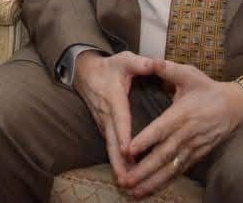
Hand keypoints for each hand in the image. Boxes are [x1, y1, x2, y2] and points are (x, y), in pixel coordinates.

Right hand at [71, 51, 161, 184]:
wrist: (85, 71)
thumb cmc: (110, 66)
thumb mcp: (125, 60)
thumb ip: (141, 63)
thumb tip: (157, 63)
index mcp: (114, 97)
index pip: (119, 118)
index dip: (123, 133)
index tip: (127, 149)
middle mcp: (107, 113)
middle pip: (112, 140)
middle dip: (119, 160)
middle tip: (127, 178)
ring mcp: (103, 122)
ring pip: (109, 146)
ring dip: (117, 164)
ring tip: (126, 181)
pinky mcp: (103, 127)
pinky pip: (110, 145)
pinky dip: (115, 160)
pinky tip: (124, 172)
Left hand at [119, 59, 242, 198]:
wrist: (236, 105)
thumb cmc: (208, 87)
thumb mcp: (190, 73)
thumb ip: (168, 68)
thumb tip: (151, 60)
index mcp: (183, 113)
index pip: (162, 128)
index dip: (146, 139)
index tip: (129, 149)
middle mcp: (188, 133)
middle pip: (164, 154)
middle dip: (144, 169)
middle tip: (126, 180)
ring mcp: (194, 146)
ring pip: (172, 167)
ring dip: (153, 180)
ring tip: (134, 191)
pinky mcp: (198, 154)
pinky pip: (180, 170)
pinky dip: (166, 180)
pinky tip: (152, 189)